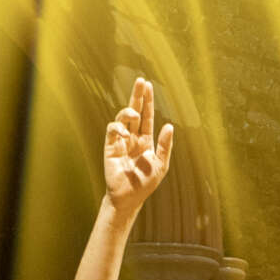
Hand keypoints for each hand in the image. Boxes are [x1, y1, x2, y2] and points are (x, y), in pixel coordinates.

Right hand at [103, 76, 173, 212]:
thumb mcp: (161, 164)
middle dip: (137, 96)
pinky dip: (118, 127)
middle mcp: (133, 137)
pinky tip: (125, 132)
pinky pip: (112, 130)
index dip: (147, 102)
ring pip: (122, 118)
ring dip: (128, 111)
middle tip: (141, 81)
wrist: (128, 197)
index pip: (146, 116)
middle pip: (134, 112)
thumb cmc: (145, 183)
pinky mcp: (110, 146)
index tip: (148, 86)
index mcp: (145, 140)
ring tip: (135, 112)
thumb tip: (169, 125)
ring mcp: (121, 141)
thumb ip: (165, 145)